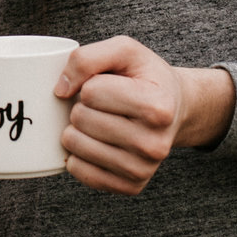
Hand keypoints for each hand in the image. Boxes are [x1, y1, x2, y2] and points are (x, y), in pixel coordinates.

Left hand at [55, 38, 234, 194]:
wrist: (175, 109)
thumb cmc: (145, 77)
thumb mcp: (125, 50)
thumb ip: (88, 57)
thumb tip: (61, 90)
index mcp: (158, 107)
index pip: (91, 92)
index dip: (91, 83)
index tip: (108, 85)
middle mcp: (154, 144)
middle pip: (81, 119)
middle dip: (82, 107)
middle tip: (103, 106)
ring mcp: (143, 169)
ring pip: (75, 147)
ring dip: (77, 130)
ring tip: (98, 122)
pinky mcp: (131, 187)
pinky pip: (79, 171)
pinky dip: (78, 154)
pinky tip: (95, 143)